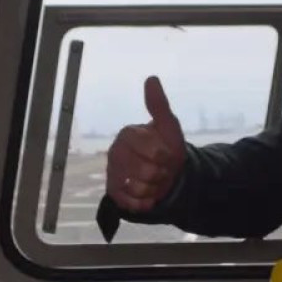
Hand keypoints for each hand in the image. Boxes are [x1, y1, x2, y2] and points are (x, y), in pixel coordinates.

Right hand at [105, 77, 186, 212]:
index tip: (168, 155)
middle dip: (161, 174)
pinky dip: (145, 202)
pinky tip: (148, 194)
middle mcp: (115, 153)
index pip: (152, 150)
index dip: (165, 156)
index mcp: (127, 134)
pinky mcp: (113, 193)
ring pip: (139, 188)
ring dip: (154, 188)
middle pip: (146, 172)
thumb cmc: (167, 148)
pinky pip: (132, 203)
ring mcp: (112, 173)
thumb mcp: (168, 126)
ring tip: (155, 181)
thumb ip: (158, 104)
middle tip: (162, 170)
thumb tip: (151, 78)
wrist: (167, 175)